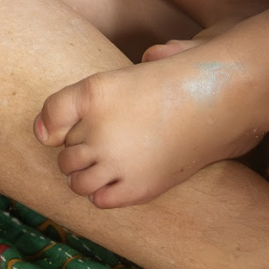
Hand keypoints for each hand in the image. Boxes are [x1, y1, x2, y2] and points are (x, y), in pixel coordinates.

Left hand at [35, 22, 268, 207]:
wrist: (219, 98)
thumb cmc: (176, 77)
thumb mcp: (129, 68)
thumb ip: (91, 95)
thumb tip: (48, 132)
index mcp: (94, 91)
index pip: (50, 115)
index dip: (54, 124)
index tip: (59, 128)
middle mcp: (98, 127)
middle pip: (62, 152)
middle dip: (74, 149)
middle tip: (94, 142)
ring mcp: (116, 160)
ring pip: (75, 179)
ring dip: (84, 173)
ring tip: (104, 162)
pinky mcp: (137, 187)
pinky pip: (100, 199)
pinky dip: (102, 192)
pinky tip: (117, 179)